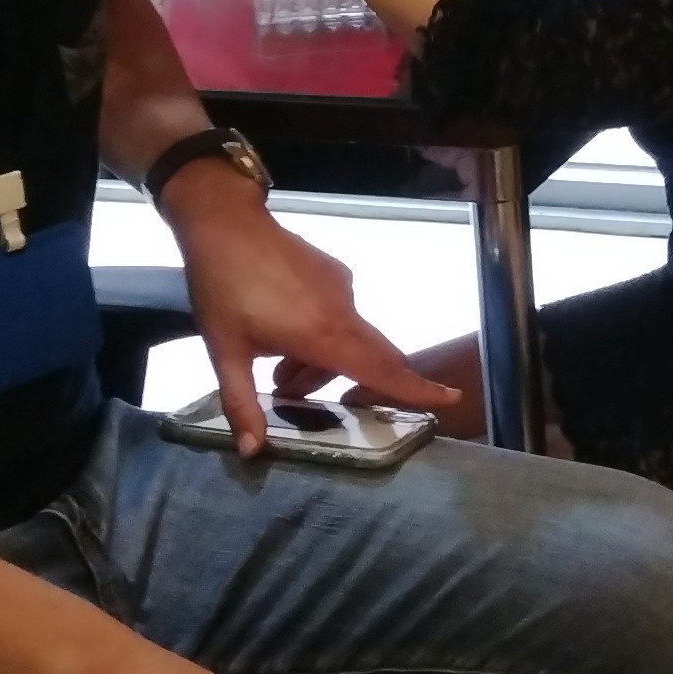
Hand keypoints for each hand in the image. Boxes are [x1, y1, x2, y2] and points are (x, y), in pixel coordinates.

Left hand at [170, 179, 459, 454]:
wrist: (226, 222)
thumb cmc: (222, 288)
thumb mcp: (224, 351)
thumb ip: (241, 403)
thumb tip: (250, 451)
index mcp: (323, 335)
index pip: (381, 369)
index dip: (417, 389)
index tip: (451, 398)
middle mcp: (343, 312)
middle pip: (375, 357)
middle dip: (355, 385)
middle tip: (309, 400)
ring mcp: (341, 288)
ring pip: (353, 338)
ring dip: (327, 363)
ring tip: (281, 376)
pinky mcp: (334, 272)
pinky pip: (342, 315)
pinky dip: (325, 336)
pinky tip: (285, 336)